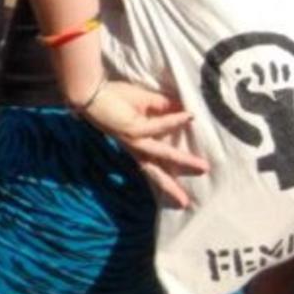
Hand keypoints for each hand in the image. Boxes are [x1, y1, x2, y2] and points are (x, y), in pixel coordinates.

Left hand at [75, 79, 210, 207]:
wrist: (89, 91)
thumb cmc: (114, 97)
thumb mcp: (145, 103)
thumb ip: (165, 108)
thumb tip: (186, 112)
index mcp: (136, 144)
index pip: (154, 163)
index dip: (167, 175)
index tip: (180, 188)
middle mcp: (134, 146)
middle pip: (155, 170)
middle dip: (171, 185)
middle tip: (186, 202)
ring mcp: (133, 139)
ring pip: (161, 154)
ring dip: (183, 160)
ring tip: (203, 167)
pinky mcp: (131, 128)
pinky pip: (157, 127)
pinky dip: (173, 122)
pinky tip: (189, 118)